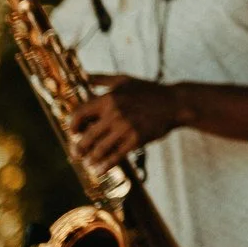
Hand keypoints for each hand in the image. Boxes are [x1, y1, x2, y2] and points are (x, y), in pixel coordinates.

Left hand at [70, 74, 184, 170]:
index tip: (73, 132)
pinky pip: (116, 156)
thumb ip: (101, 78)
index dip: (72, 126)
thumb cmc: (149, 90)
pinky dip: (105, 165)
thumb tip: (83, 76)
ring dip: (90, 159)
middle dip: (79, 147)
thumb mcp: (124, 79)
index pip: (80, 114)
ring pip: (99, 149)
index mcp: (108, 98)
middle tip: (77, 153)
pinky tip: (99, 170)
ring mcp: (125, 128)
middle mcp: (114, 113)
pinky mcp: (136, 140)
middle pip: (86, 136)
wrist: (175, 103)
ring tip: (88, 163)